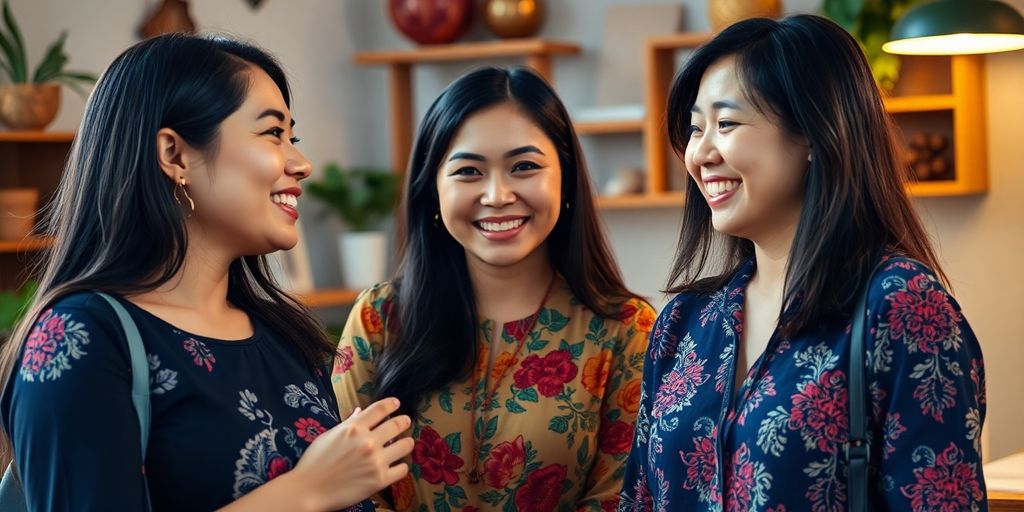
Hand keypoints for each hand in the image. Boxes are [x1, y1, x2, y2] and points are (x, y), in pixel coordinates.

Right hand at [289, 397, 412, 509]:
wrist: (308, 490)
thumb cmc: (314, 462)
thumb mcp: (329, 436)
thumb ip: (348, 423)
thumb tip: (360, 411)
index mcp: (353, 428)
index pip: (380, 409)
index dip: (392, 404)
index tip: (397, 404)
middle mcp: (367, 442)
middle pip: (397, 424)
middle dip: (404, 421)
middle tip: (406, 422)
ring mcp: (375, 461)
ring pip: (405, 445)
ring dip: (406, 443)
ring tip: (404, 444)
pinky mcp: (379, 480)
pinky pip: (402, 469)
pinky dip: (401, 466)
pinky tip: (396, 465)